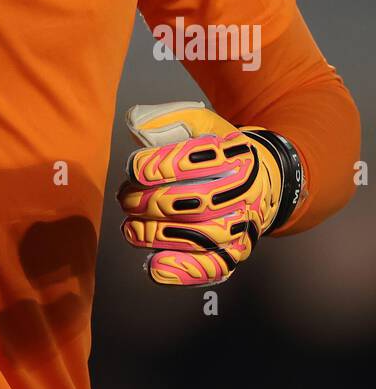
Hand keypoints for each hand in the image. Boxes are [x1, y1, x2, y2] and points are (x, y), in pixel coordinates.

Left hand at [115, 101, 283, 286]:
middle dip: (148, 201)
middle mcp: (242, 192)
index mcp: (233, 155)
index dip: (154, 166)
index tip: (133, 168)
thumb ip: (167, 119)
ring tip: (131, 228)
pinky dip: (182, 269)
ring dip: (156, 234)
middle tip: (125, 199)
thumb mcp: (201, 124)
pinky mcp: (236, 251)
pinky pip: (212, 266)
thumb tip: (134, 123)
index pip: (189, 161)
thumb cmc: (220, 151)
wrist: (263, 180)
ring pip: (198, 236)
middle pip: (191, 202)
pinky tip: (155, 265)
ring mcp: (241, 225)